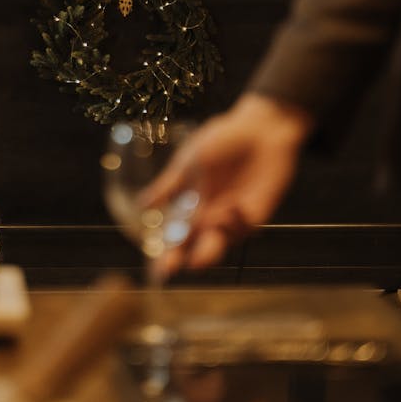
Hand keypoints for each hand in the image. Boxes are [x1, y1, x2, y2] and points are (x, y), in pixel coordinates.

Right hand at [141, 93, 312, 277]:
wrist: (259, 127)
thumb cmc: (221, 140)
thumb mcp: (188, 162)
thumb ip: (168, 186)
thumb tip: (141, 206)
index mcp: (191, 205)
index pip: (175, 236)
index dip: (166, 255)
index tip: (157, 273)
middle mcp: (210, 216)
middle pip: (193, 247)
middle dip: (181, 260)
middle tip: (169, 270)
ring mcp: (232, 217)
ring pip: (218, 243)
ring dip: (207, 251)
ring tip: (197, 258)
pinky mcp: (255, 214)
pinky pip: (242, 227)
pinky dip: (233, 223)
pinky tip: (228, 210)